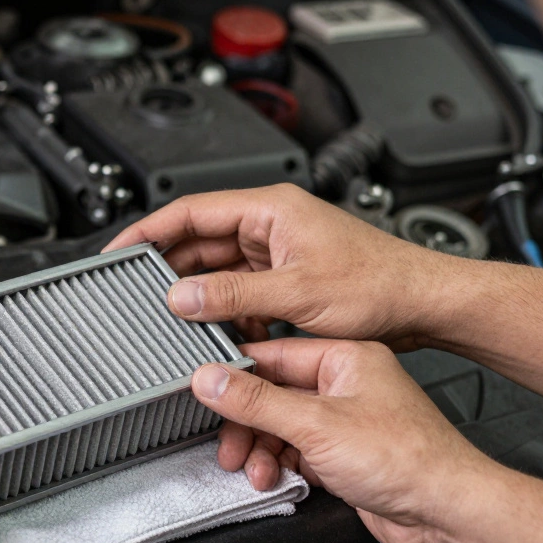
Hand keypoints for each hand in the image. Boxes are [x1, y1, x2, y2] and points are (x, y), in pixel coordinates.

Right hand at [104, 183, 455, 348]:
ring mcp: (278, 251)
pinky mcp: (287, 277)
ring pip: (218, 270)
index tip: (119, 251)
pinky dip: (228, 311)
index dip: (148, 229)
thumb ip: (233, 295)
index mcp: (270, 210)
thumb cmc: (380, 284)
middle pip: (199, 241)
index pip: (190, 210)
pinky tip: (224, 332)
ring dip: (202, 296)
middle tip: (140, 295)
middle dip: (170, 270)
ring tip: (181, 320)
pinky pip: (240, 290)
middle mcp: (270, 225)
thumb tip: (182, 296)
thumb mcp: (297, 293)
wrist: (424, 305)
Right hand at [191, 338, 491, 542]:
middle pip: (272, 396)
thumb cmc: (407, 459)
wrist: (446, 512)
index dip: (236, 375)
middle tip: (228, 444)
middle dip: (247, 425)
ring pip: (281, 428)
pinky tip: (277, 478)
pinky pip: (297, 452)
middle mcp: (345, 385)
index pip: (273, 355)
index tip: (205, 390)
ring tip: (255, 470)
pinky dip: (281, 466)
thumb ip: (256, 401)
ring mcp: (345, 421)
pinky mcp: (344, 454)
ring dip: (262, 450)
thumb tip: (210, 379)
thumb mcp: (316, 424)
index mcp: (346, 358)